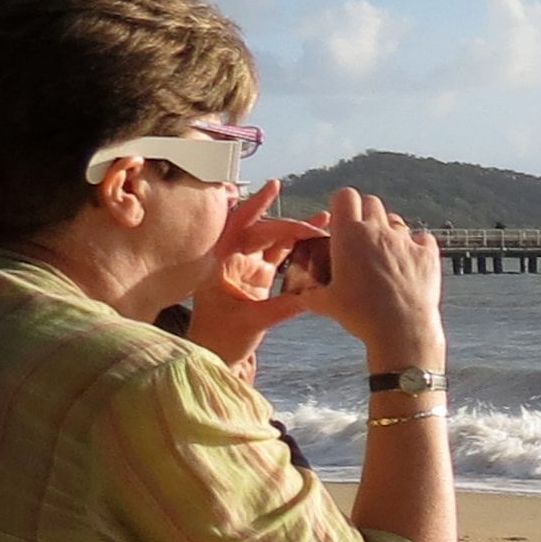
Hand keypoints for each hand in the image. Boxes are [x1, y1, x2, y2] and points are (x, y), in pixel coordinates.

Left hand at [182, 182, 325, 372]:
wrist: (216, 354)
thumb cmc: (221, 338)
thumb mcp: (250, 323)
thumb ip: (281, 308)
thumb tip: (311, 297)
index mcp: (222, 262)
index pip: (241, 226)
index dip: (257, 205)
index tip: (274, 187)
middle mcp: (234, 259)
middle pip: (264, 231)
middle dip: (292, 224)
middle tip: (320, 224)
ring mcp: (248, 266)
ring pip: (275, 241)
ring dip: (298, 231)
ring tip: (325, 220)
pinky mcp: (260, 277)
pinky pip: (282, 257)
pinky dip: (300, 249)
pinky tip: (319, 242)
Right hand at [307, 186, 445, 367]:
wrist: (401, 330)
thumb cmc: (360, 316)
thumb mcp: (325, 304)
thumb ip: (310, 291)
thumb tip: (300, 293)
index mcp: (349, 235)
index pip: (345, 196)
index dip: (342, 204)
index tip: (341, 219)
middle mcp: (378, 230)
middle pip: (372, 202)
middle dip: (365, 214)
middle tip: (361, 235)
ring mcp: (405, 240)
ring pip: (396, 220)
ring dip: (389, 229)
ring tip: (384, 251)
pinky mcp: (427, 253)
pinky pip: (423, 237)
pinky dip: (417, 245)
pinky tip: (410, 260)